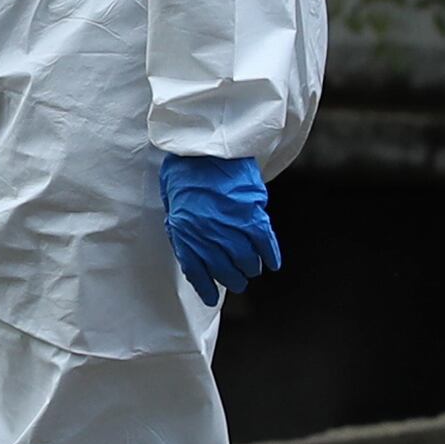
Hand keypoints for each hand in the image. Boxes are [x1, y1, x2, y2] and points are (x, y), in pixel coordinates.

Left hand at [158, 153, 280, 303]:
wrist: (204, 147)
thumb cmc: (184, 172)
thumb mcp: (172, 205)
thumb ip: (181, 231)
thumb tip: (189, 253)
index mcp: (185, 234)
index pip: (197, 273)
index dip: (206, 288)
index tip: (211, 296)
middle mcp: (208, 236)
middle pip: (225, 272)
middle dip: (233, 280)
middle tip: (239, 281)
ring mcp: (231, 226)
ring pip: (247, 261)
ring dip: (251, 269)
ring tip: (252, 269)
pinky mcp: (252, 214)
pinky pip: (265, 244)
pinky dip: (270, 256)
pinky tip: (272, 264)